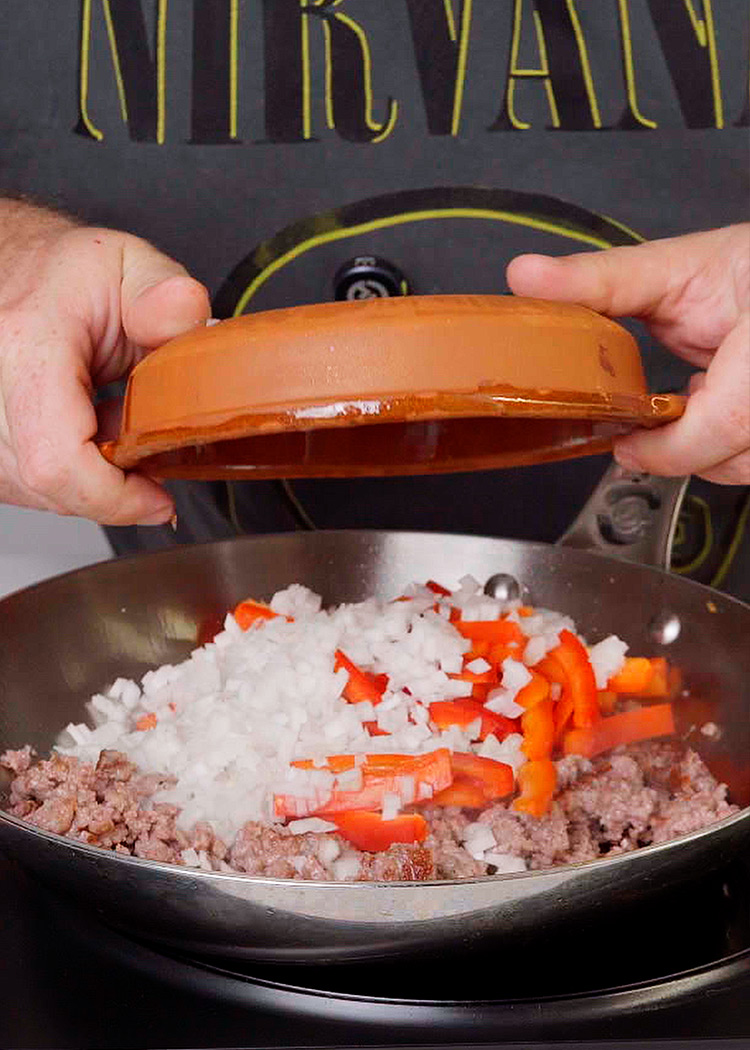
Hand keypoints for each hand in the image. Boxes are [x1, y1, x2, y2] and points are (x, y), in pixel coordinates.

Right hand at [0, 202, 209, 522]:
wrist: (11, 269)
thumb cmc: (63, 272)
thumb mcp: (128, 264)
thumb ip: (163, 292)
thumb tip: (188, 315)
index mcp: (25, 348)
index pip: (57, 460)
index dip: (113, 497)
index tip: (157, 498)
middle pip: (51, 485)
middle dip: (111, 488)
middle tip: (146, 452)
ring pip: (36, 492)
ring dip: (88, 480)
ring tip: (112, 429)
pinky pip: (23, 485)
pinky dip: (65, 474)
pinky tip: (83, 437)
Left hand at [507, 224, 749, 484]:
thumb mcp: (677, 267)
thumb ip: (604, 278)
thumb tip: (527, 276)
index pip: (730, 419)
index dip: (672, 448)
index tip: (626, 445)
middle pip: (738, 457)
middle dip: (683, 452)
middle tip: (644, 429)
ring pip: (747, 463)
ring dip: (707, 449)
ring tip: (687, 407)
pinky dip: (726, 442)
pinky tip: (713, 406)